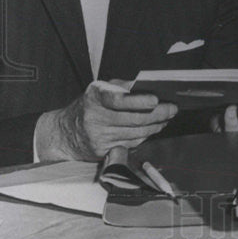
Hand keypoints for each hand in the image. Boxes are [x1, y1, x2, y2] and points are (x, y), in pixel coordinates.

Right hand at [37, 80, 177, 160]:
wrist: (64, 133)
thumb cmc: (89, 106)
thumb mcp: (100, 89)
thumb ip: (123, 87)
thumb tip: (149, 87)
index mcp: (94, 97)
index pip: (119, 100)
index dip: (139, 101)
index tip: (156, 100)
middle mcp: (94, 118)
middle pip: (133, 119)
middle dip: (158, 114)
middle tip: (173, 109)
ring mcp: (98, 137)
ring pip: (136, 133)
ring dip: (156, 125)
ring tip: (167, 117)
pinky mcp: (103, 151)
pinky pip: (132, 143)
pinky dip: (146, 135)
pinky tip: (153, 128)